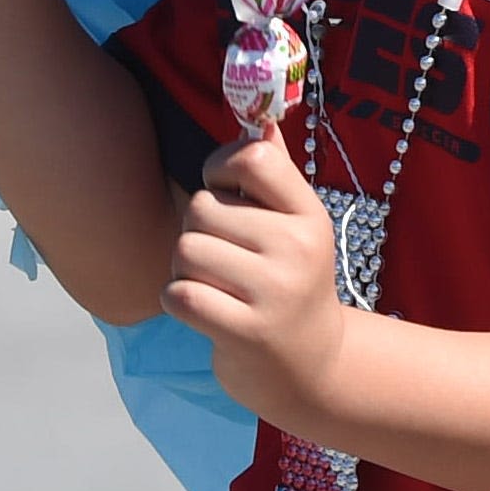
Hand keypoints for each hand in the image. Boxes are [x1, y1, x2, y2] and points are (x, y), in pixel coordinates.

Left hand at [164, 132, 347, 434]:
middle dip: (196, 232)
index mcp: (308, 214)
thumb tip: (261, 123)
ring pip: (186, 250)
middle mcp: (297, 248)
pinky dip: (177, 300)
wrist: (312, 367)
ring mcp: (275, 291)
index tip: (223, 193)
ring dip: (182, 269)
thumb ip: (275, 178)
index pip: (255, 159)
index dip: (220, 169)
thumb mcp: (296, 230)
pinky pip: (180, 294)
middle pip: (202, 209)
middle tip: (219, 258)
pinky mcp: (247, 332)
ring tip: (210, 284)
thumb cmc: (291, 286)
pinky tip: (201, 309)